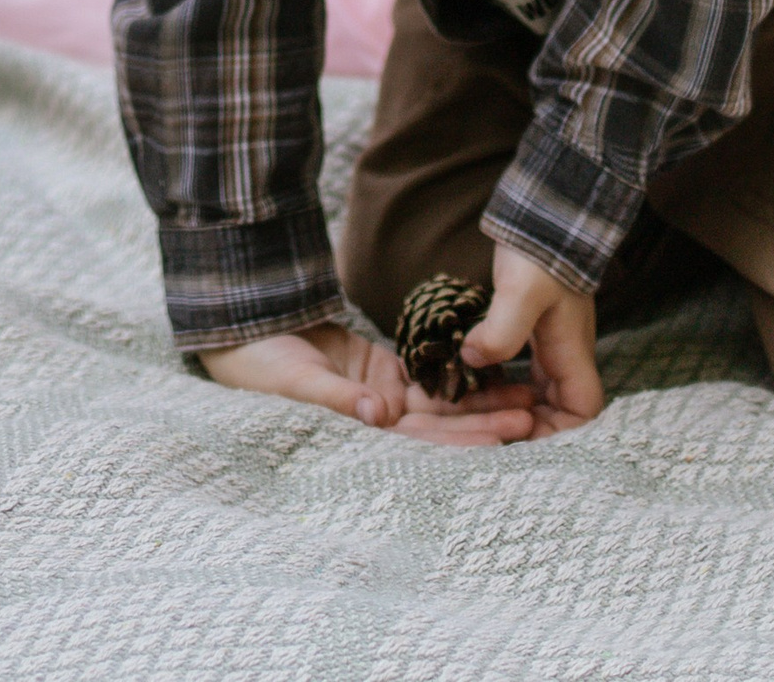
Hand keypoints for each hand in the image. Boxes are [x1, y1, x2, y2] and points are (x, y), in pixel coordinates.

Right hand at [196, 324, 541, 445]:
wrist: (243, 328)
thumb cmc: (257, 363)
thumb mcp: (293, 380)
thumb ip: (336, 395)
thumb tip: (377, 413)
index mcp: (358, 435)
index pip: (419, 445)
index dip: (460, 443)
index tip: (500, 440)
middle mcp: (377, 422)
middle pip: (440, 427)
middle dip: (484, 422)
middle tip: (530, 416)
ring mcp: (381, 396)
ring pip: (440, 403)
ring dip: (479, 400)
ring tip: (524, 394)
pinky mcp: (380, 370)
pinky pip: (425, 375)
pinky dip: (455, 373)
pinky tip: (488, 368)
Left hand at [463, 245, 604, 434]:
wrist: (543, 217)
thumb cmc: (539, 254)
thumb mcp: (521, 292)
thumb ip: (501, 329)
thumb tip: (475, 360)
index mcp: (572, 355)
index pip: (581, 413)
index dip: (560, 435)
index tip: (520, 437)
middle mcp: (566, 355)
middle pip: (557, 411)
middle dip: (527, 426)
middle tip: (485, 432)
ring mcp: (551, 344)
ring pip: (537, 392)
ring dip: (511, 405)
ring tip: (472, 411)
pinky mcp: (533, 331)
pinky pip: (524, 372)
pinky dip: (503, 383)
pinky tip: (473, 380)